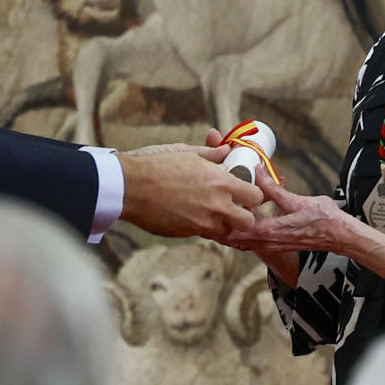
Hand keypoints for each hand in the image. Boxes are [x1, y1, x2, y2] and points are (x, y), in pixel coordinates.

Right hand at [118, 143, 261, 238]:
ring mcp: (201, 223)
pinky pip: (202, 233)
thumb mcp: (186, 152)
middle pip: (248, 221)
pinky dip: (201, 225)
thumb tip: (226, 150)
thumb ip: (211, 154)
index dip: (252, 194)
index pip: (255, 196)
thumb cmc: (156, 165)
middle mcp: (216, 206)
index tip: (244, 191)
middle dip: (244, 215)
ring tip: (210, 210)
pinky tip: (189, 212)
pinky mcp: (186, 234)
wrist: (129, 186)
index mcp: (221, 183)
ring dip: (223, 223)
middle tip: (233, 206)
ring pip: (226, 231)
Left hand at [221, 170, 352, 260]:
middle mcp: (265, 243)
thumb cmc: (321, 218)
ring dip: (233, 226)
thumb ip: (272, 188)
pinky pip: (252, 240)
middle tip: (213, 206)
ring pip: (241, 239)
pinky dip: (245, 229)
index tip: (212, 205)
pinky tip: (246, 215)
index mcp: (267, 232)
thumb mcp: (295, 200)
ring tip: (226, 210)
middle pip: (232, 237)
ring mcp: (270, 246)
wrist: (338, 235)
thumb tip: (257, 171)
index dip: (219, 220)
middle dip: (221, 223)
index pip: (232, 232)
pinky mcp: (275, 244)